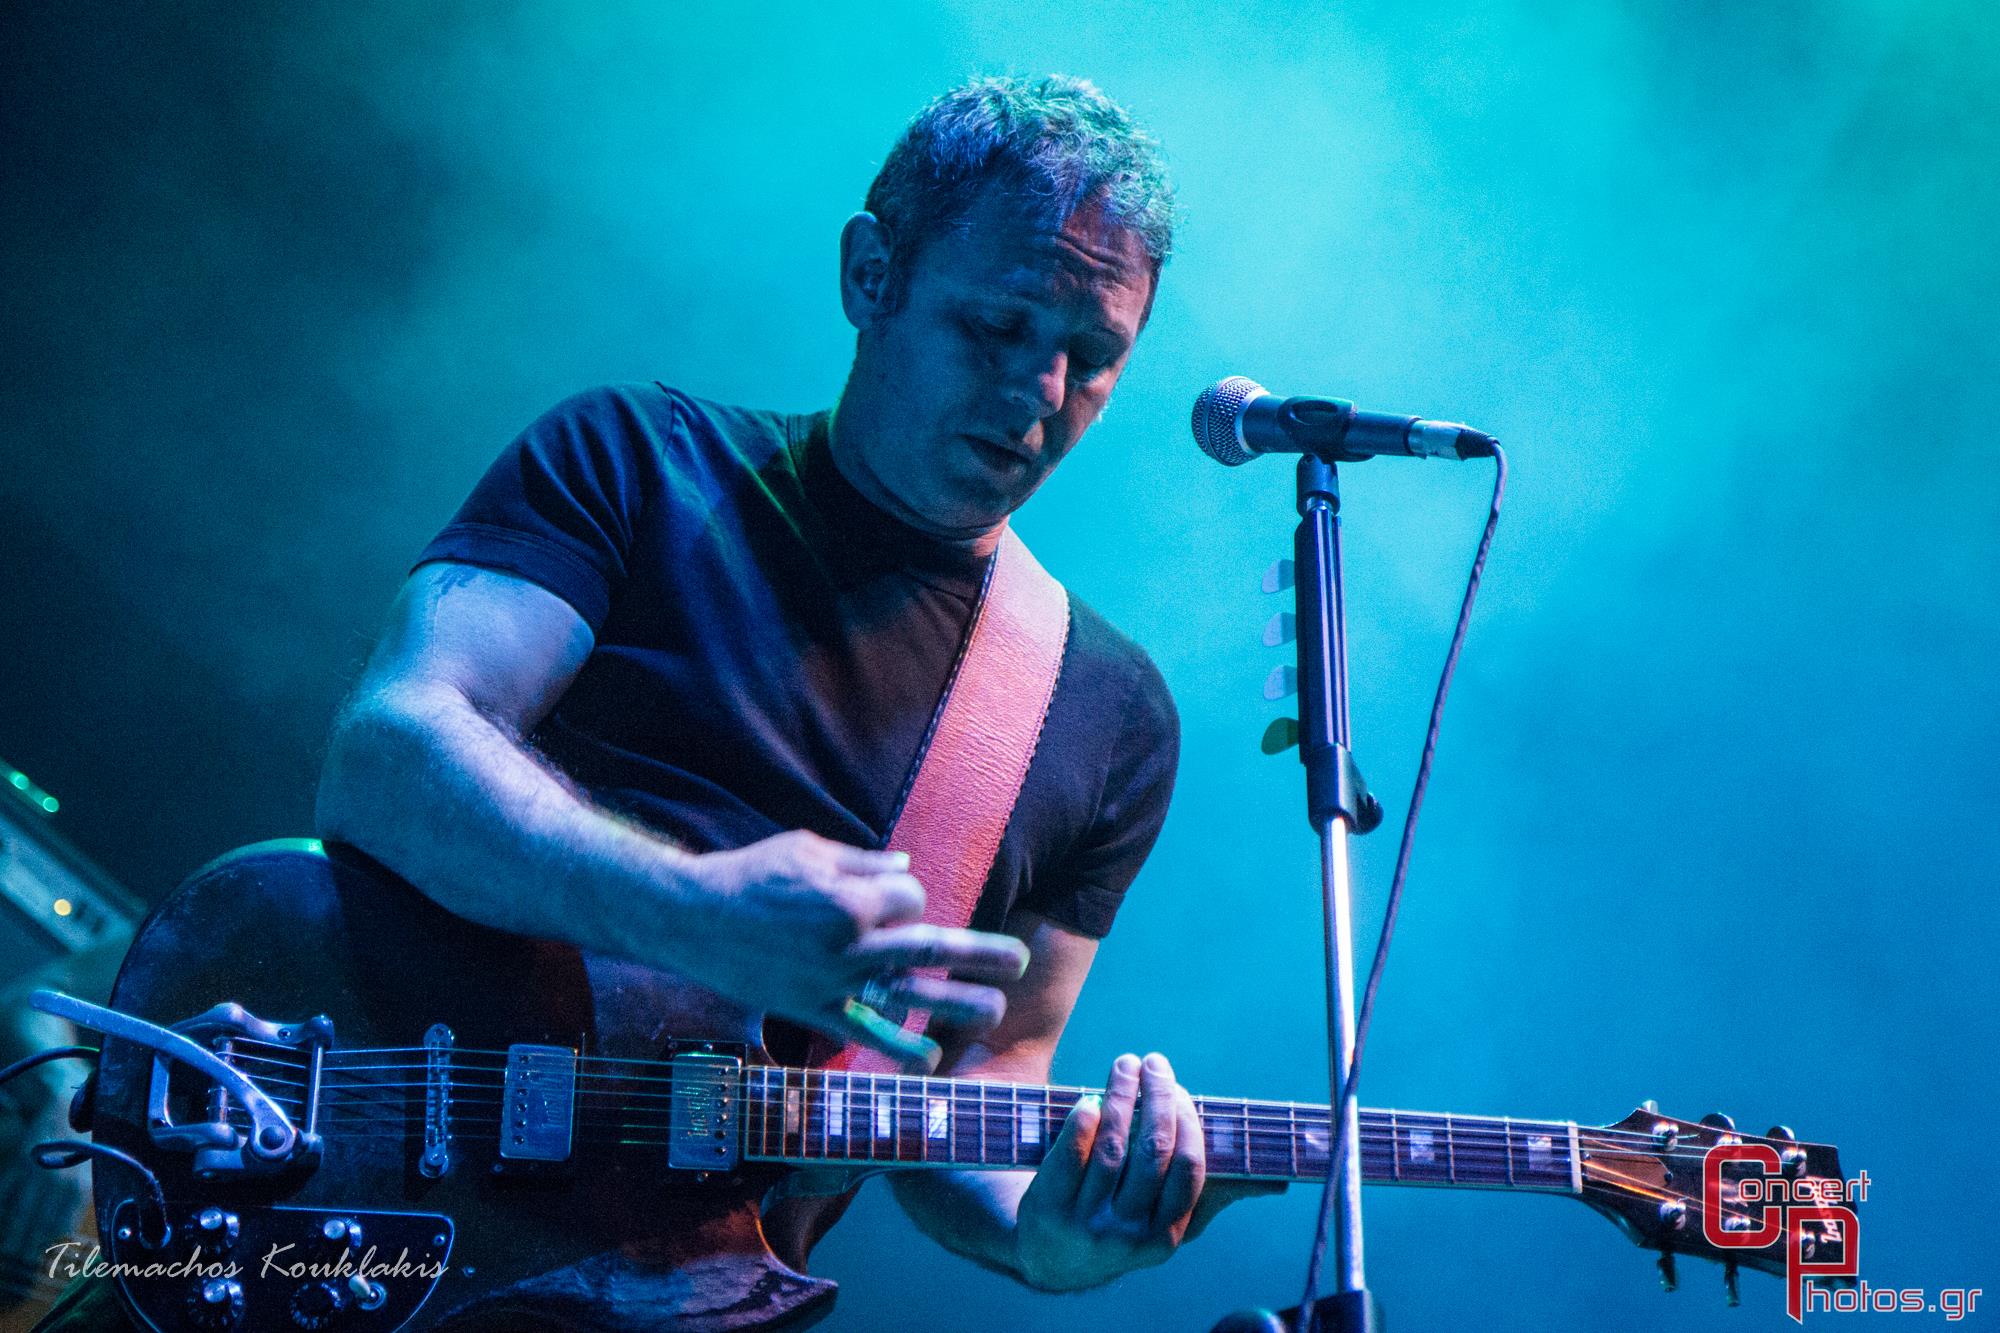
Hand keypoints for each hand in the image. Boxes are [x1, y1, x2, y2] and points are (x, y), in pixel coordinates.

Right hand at [678, 830, 1028, 1067]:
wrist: (691, 917)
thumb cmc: (751, 874)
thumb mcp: (808, 851)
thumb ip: (863, 864)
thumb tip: (906, 871)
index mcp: (850, 898)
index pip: (912, 900)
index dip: (910, 898)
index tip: (896, 899)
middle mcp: (847, 944)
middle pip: (931, 948)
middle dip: (982, 954)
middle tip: (1021, 961)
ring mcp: (830, 981)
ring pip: (907, 994)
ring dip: (956, 1003)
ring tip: (996, 1009)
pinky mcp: (810, 1009)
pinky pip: (862, 1033)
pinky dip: (898, 1046)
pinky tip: (931, 1059)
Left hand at [1012, 1051, 1283, 1290]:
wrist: (1052, 1257)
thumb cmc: (1124, 1224)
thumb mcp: (1168, 1220)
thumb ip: (1214, 1193)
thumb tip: (1280, 1180)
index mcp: (1167, 1235)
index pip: (1189, 1170)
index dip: (1187, 1122)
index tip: (1178, 1088)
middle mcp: (1130, 1235)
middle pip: (1153, 1153)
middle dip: (1157, 1098)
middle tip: (1154, 1064)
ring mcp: (1088, 1225)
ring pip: (1113, 1149)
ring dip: (1122, 1096)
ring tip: (1125, 1065)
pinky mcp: (1049, 1211)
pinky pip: (1069, 1159)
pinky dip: (1083, 1123)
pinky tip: (1091, 1099)